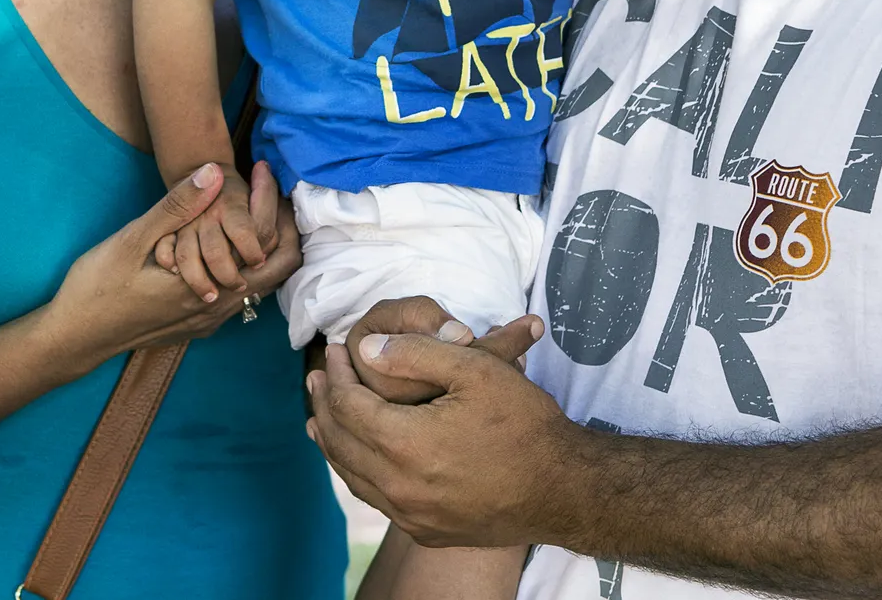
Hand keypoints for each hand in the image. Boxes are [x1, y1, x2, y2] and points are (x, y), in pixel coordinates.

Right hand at [39, 162, 298, 378]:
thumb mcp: (132, 240)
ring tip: (249, 204)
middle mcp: (220, 307)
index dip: (270, 201)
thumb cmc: (98, 287)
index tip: (260, 169)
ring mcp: (211, 319)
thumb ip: (176, 208)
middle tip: (266, 187)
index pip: (267, 242)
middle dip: (280, 223)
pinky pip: (238, 292)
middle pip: (279, 267)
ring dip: (262, 242)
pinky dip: (243, 261)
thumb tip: (215, 172)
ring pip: (260, 280)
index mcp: (211, 284)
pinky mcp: (200, 324)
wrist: (74, 338)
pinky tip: (223, 238)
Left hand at [308, 315, 572, 548]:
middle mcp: (400, 488)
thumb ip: (415, 354)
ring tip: (321, 416)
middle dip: (324, 404)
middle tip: (317, 376)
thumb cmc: (525, 424)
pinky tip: (359, 456)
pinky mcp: (425, 531)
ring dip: (332, 440)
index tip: (335, 350)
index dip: (338, 374)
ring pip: (352, 475)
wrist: (564, 489)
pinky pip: (375, 498)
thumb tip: (367, 348)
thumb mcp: (475, 369)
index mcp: (406, 445)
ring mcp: (411, 516)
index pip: (348, 406)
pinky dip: (356, 471)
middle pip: (340, 442)